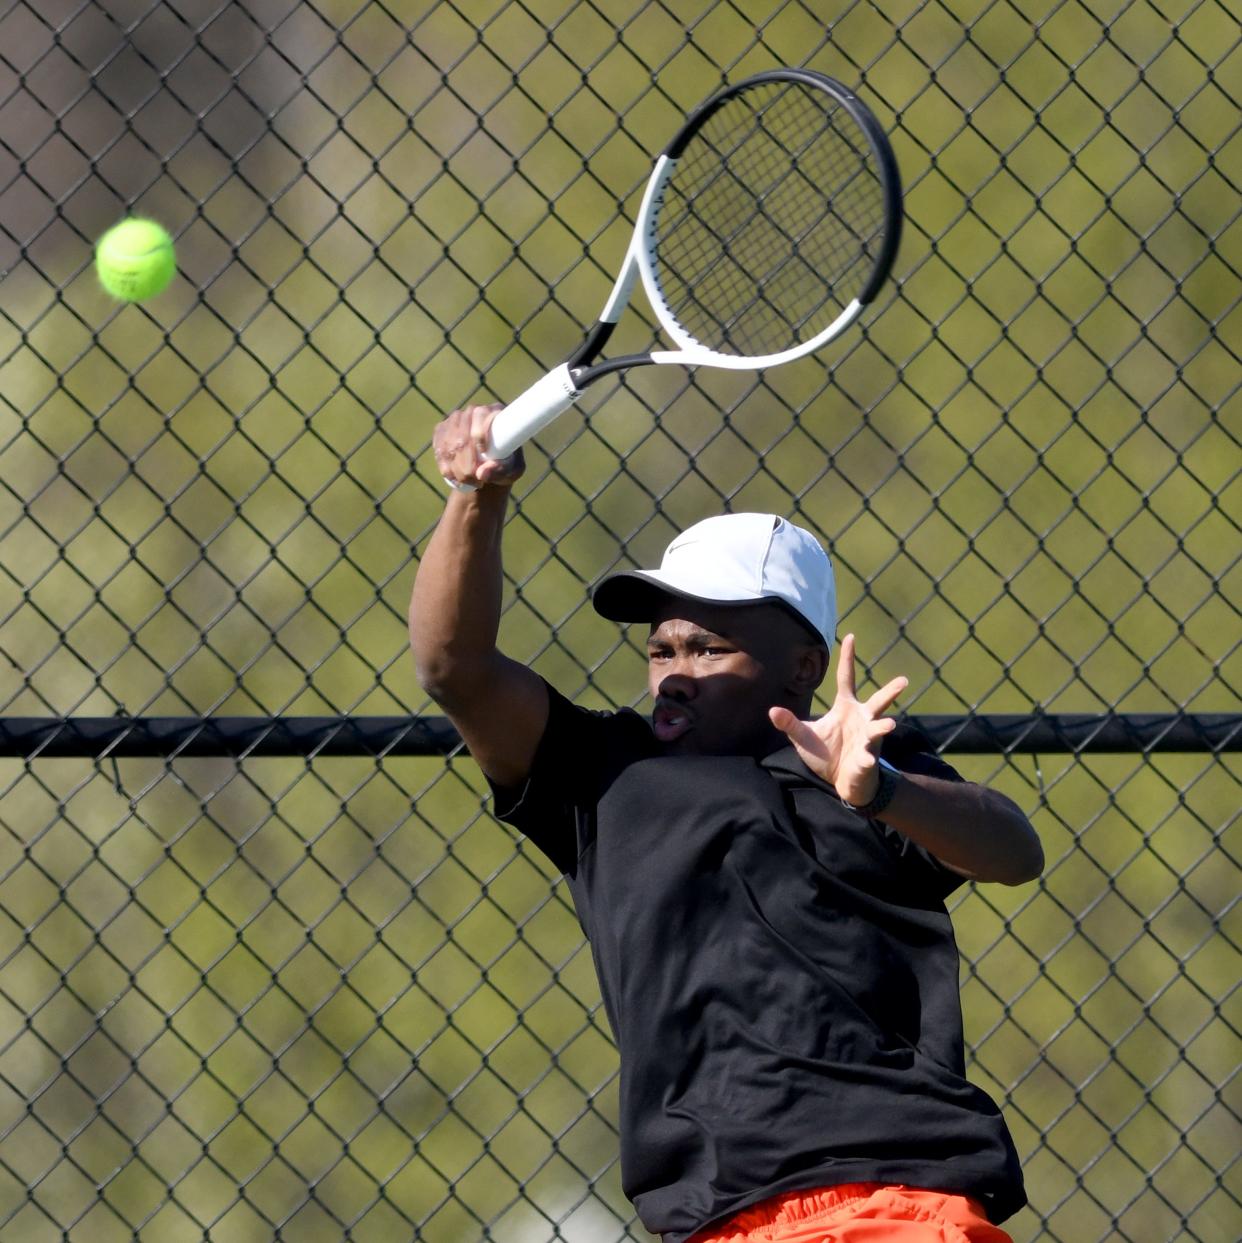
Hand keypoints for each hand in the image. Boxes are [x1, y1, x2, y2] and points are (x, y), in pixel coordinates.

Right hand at [433, 403, 525, 490]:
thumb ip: (501, 470)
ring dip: (456, 468)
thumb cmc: (506, 465)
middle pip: (463, 436)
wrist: (489, 465)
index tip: (484, 454)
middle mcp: (472, 411)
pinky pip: (439, 450)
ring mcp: (454, 420)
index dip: (479, 434)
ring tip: (467, 483)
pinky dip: (445, 467)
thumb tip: (482, 473)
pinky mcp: (441, 431)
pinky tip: (454, 478)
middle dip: (467, 464)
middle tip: (475, 481)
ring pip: (449, 445)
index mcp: (495, 412)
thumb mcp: (512, 470)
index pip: (481, 415)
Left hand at [768, 633, 907, 804]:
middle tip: (904, 681)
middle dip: (891, 691)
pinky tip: (867, 760)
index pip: (847, 678)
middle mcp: (861, 719)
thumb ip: (790, 724)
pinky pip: (867, 757)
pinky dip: (866, 759)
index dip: (848, 658)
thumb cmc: (825, 755)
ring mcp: (867, 738)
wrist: (840, 780)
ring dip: (883, 726)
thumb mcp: (804, 737)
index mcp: (846, 708)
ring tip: (890, 724)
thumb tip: (772, 710)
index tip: (851, 636)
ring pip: (880, 727)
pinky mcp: (867, 758)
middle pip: (877, 701)